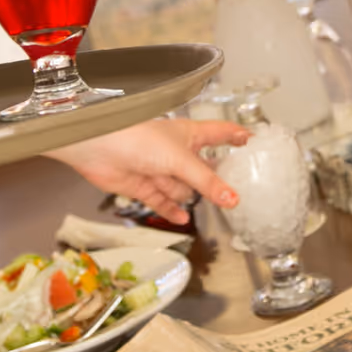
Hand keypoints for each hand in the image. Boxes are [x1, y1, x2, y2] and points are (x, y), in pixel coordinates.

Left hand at [47, 118, 248, 224]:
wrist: (98, 148)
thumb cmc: (137, 138)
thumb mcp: (180, 160)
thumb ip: (206, 182)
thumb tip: (232, 198)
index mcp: (189, 135)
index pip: (219, 133)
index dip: (236, 136)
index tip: (253, 142)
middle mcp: (176, 151)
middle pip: (203, 168)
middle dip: (214, 179)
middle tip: (236, 190)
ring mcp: (160, 169)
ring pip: (182, 188)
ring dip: (185, 195)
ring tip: (192, 198)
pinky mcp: (144, 186)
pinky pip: (163, 202)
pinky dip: (171, 210)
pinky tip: (182, 218)